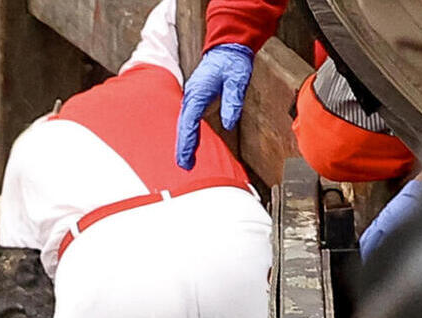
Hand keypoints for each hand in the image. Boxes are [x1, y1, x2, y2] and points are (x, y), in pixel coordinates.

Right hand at [175, 43, 253, 169]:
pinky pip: (189, 120)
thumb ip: (232, 101)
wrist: (227, 48)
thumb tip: (229, 123)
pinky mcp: (196, 99)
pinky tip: (191, 144)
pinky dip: (188, 134)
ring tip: (187, 160)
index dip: (188, 143)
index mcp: (198, 93)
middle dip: (183, 147)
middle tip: (185, 165)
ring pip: (185, 124)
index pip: (190, 123)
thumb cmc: (232, 62)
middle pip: (184, 127)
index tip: (187, 158)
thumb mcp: (237, 79)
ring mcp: (192, 98)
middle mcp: (191, 97)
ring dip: (185, 142)